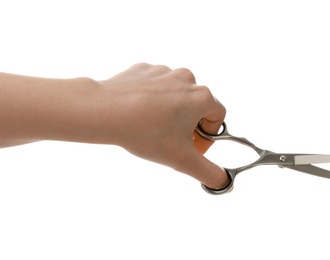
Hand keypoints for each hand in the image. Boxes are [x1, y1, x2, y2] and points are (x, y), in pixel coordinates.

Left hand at [98, 63, 227, 188]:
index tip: (190, 148)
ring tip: (151, 128)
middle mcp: (186, 79)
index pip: (218, 117)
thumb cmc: (145, 132)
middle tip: (170, 142)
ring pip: (175, 96)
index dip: (207, 137)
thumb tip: (224, 183)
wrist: (105, 111)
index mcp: (202, 97)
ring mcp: (163, 71)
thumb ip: (209, 173)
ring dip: (170, 112)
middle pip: (197, 106)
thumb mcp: (181, 159)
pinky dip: (152, 100)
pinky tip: (138, 113)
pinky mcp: (144, 69)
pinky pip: (155, 87)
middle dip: (188, 125)